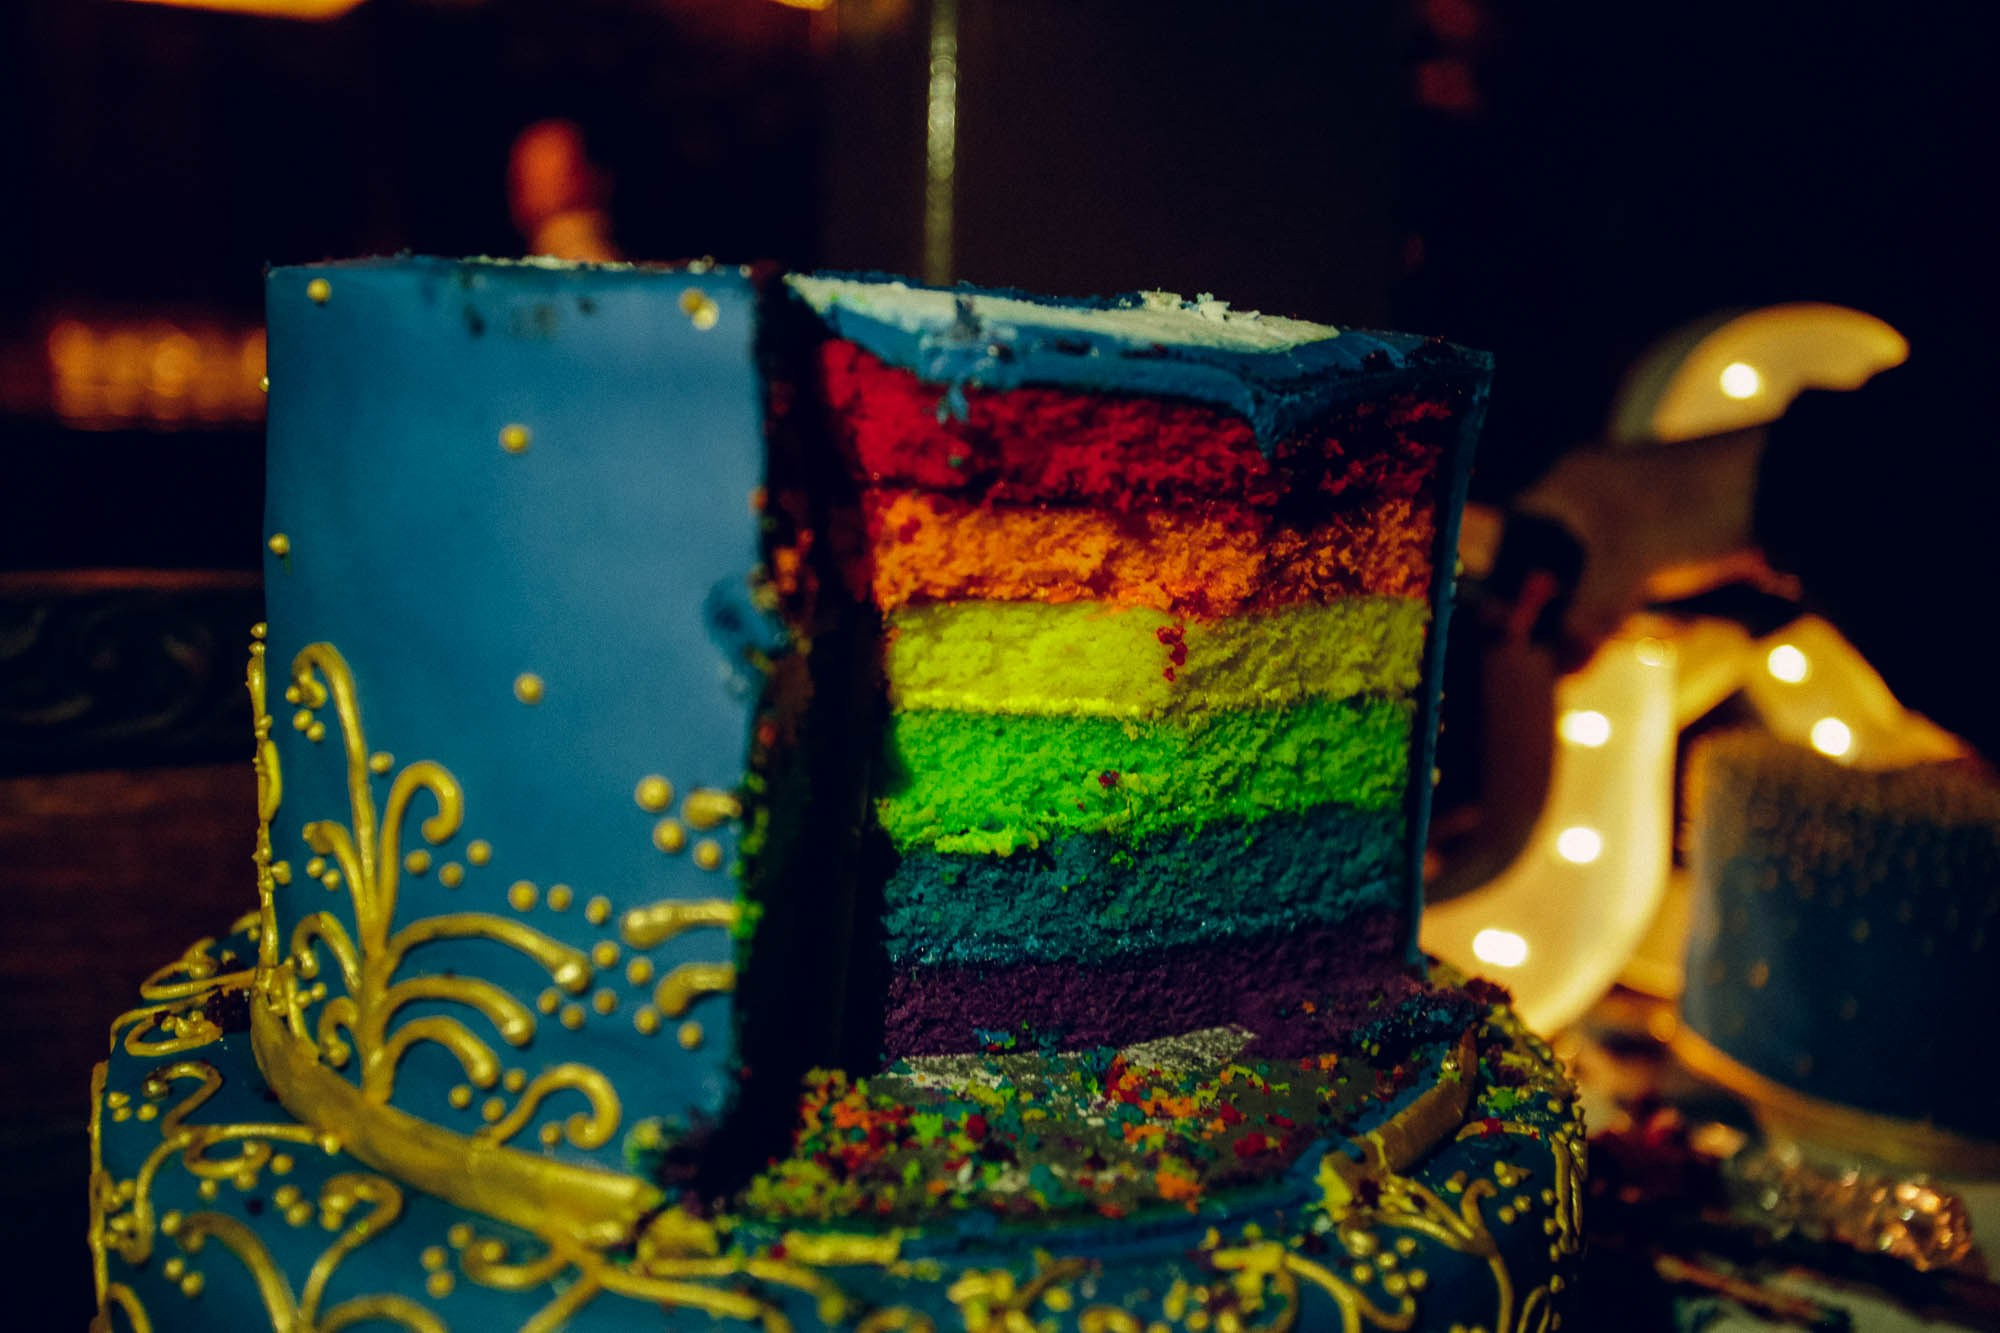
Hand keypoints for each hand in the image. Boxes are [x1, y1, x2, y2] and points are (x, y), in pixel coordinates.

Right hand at [1511, 427, 1770, 666]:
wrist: (1780, 485)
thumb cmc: (1685, 511)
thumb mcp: (1625, 572)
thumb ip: (1586, 620)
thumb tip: (1558, 670)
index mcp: (1571, 481)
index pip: (1519, 532)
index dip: (1513, 578)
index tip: (1517, 623)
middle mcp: (1598, 487)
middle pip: (1559, 554)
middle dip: (1560, 603)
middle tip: (1558, 647)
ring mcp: (1638, 506)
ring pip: (1600, 566)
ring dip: (1599, 607)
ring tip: (1600, 645)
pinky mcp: (1675, 524)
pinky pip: (1636, 569)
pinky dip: (1632, 599)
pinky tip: (1639, 626)